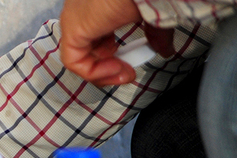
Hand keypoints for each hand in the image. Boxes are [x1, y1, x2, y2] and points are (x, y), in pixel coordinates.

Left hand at [59, 0, 174, 85]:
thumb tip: (165, 49)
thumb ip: (154, 33)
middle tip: (127, 70)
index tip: (131, 63)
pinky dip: (94, 71)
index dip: (112, 53)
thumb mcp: (151, 14)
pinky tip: (115, 68)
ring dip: (103, 70)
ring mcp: (74, 18)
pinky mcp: (72, 29)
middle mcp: (81, 9)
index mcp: (97, 3)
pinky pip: (74, 61)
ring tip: (123, 71)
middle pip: (87, 46)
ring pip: (79, 55)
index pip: (96, 35)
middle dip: (108, 63)